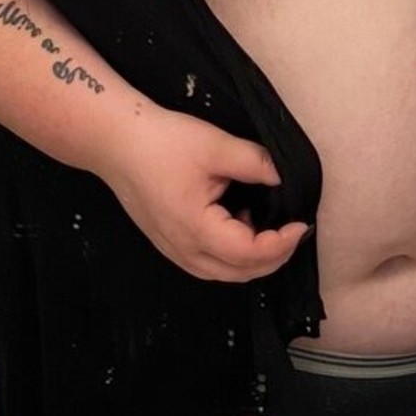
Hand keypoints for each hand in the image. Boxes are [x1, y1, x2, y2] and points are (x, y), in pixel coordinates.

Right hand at [100, 103, 310, 281]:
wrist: (114, 142)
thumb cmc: (161, 141)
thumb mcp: (215, 145)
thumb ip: (256, 163)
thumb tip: (287, 178)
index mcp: (196, 229)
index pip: (249, 254)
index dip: (281, 243)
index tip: (301, 223)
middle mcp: (184, 250)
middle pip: (240, 273)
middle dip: (274, 256)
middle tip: (293, 230)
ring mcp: (174, 251)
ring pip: (225, 273)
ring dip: (253, 259)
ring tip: (269, 227)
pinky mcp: (169, 244)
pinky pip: (209, 264)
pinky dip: (233, 255)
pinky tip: (240, 223)